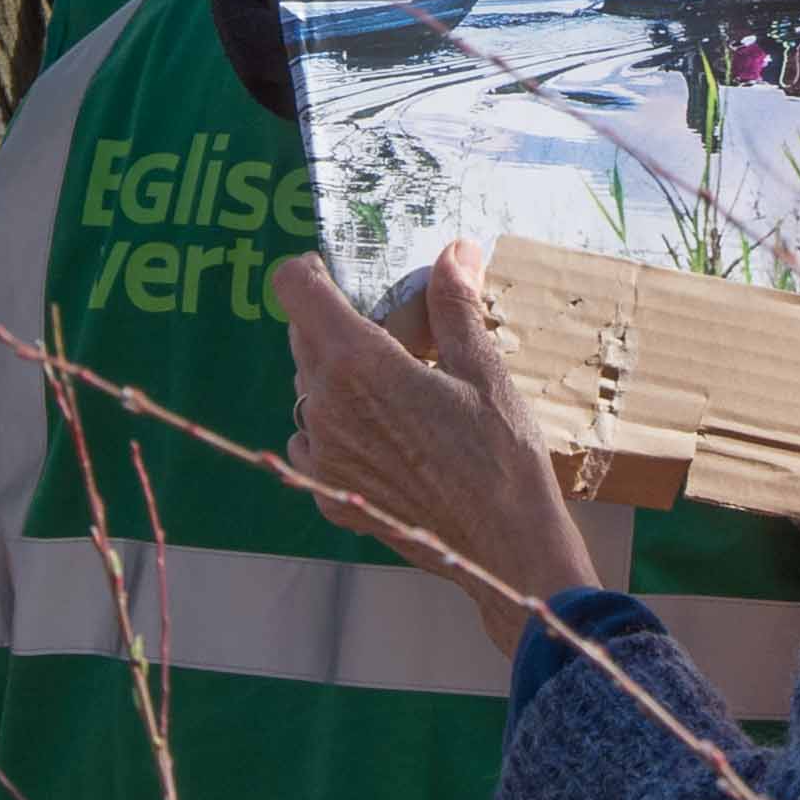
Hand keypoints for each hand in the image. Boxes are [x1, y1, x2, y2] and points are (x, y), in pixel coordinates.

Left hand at [273, 244, 600, 634]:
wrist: (504, 547)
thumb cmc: (501, 456)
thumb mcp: (484, 370)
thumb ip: (455, 305)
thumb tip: (454, 251)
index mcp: (358, 364)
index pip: (295, 291)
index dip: (307, 270)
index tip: (331, 269)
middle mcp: (325, 408)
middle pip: (301, 339)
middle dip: (334, 322)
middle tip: (389, 329)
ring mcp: (322, 457)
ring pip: (307, 392)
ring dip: (335, 377)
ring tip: (393, 387)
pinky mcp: (328, 494)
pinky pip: (314, 443)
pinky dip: (336, 428)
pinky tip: (383, 435)